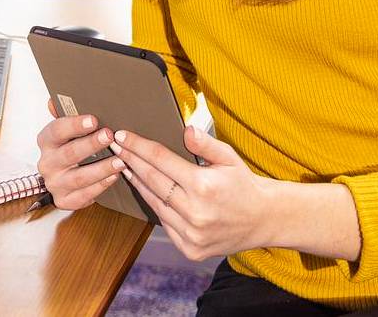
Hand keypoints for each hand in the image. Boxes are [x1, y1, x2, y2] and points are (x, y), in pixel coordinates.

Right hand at [35, 99, 125, 209]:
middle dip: (91, 145)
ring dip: (101, 169)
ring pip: (78, 178)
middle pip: (69, 154)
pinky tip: (113, 177)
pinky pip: (82, 196)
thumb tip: (55, 99)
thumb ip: (66, 111)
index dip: (75, 124)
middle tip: (110, 136)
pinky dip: (100, 187)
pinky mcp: (63, 200)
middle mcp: (47, 162)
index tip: (94, 119)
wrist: (68, 172)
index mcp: (47, 140)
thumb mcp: (70, 125)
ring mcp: (54, 183)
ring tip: (120, 161)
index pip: (57, 130)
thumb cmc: (74, 142)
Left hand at [109, 125, 273, 260]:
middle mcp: (194, 212)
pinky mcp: (189, 248)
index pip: (161, 160)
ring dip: (137, 183)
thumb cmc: (243, 183)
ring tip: (124, 166)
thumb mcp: (229, 157)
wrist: (262, 219)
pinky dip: (153, 205)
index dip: (138, 147)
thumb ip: (205, 143)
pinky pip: (163, 223)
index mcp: (203, 185)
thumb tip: (185, 130)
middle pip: (152, 180)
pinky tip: (145, 190)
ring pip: (154, 203)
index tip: (122, 137)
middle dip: (131, 161)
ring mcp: (190, 234)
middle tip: (115, 147)